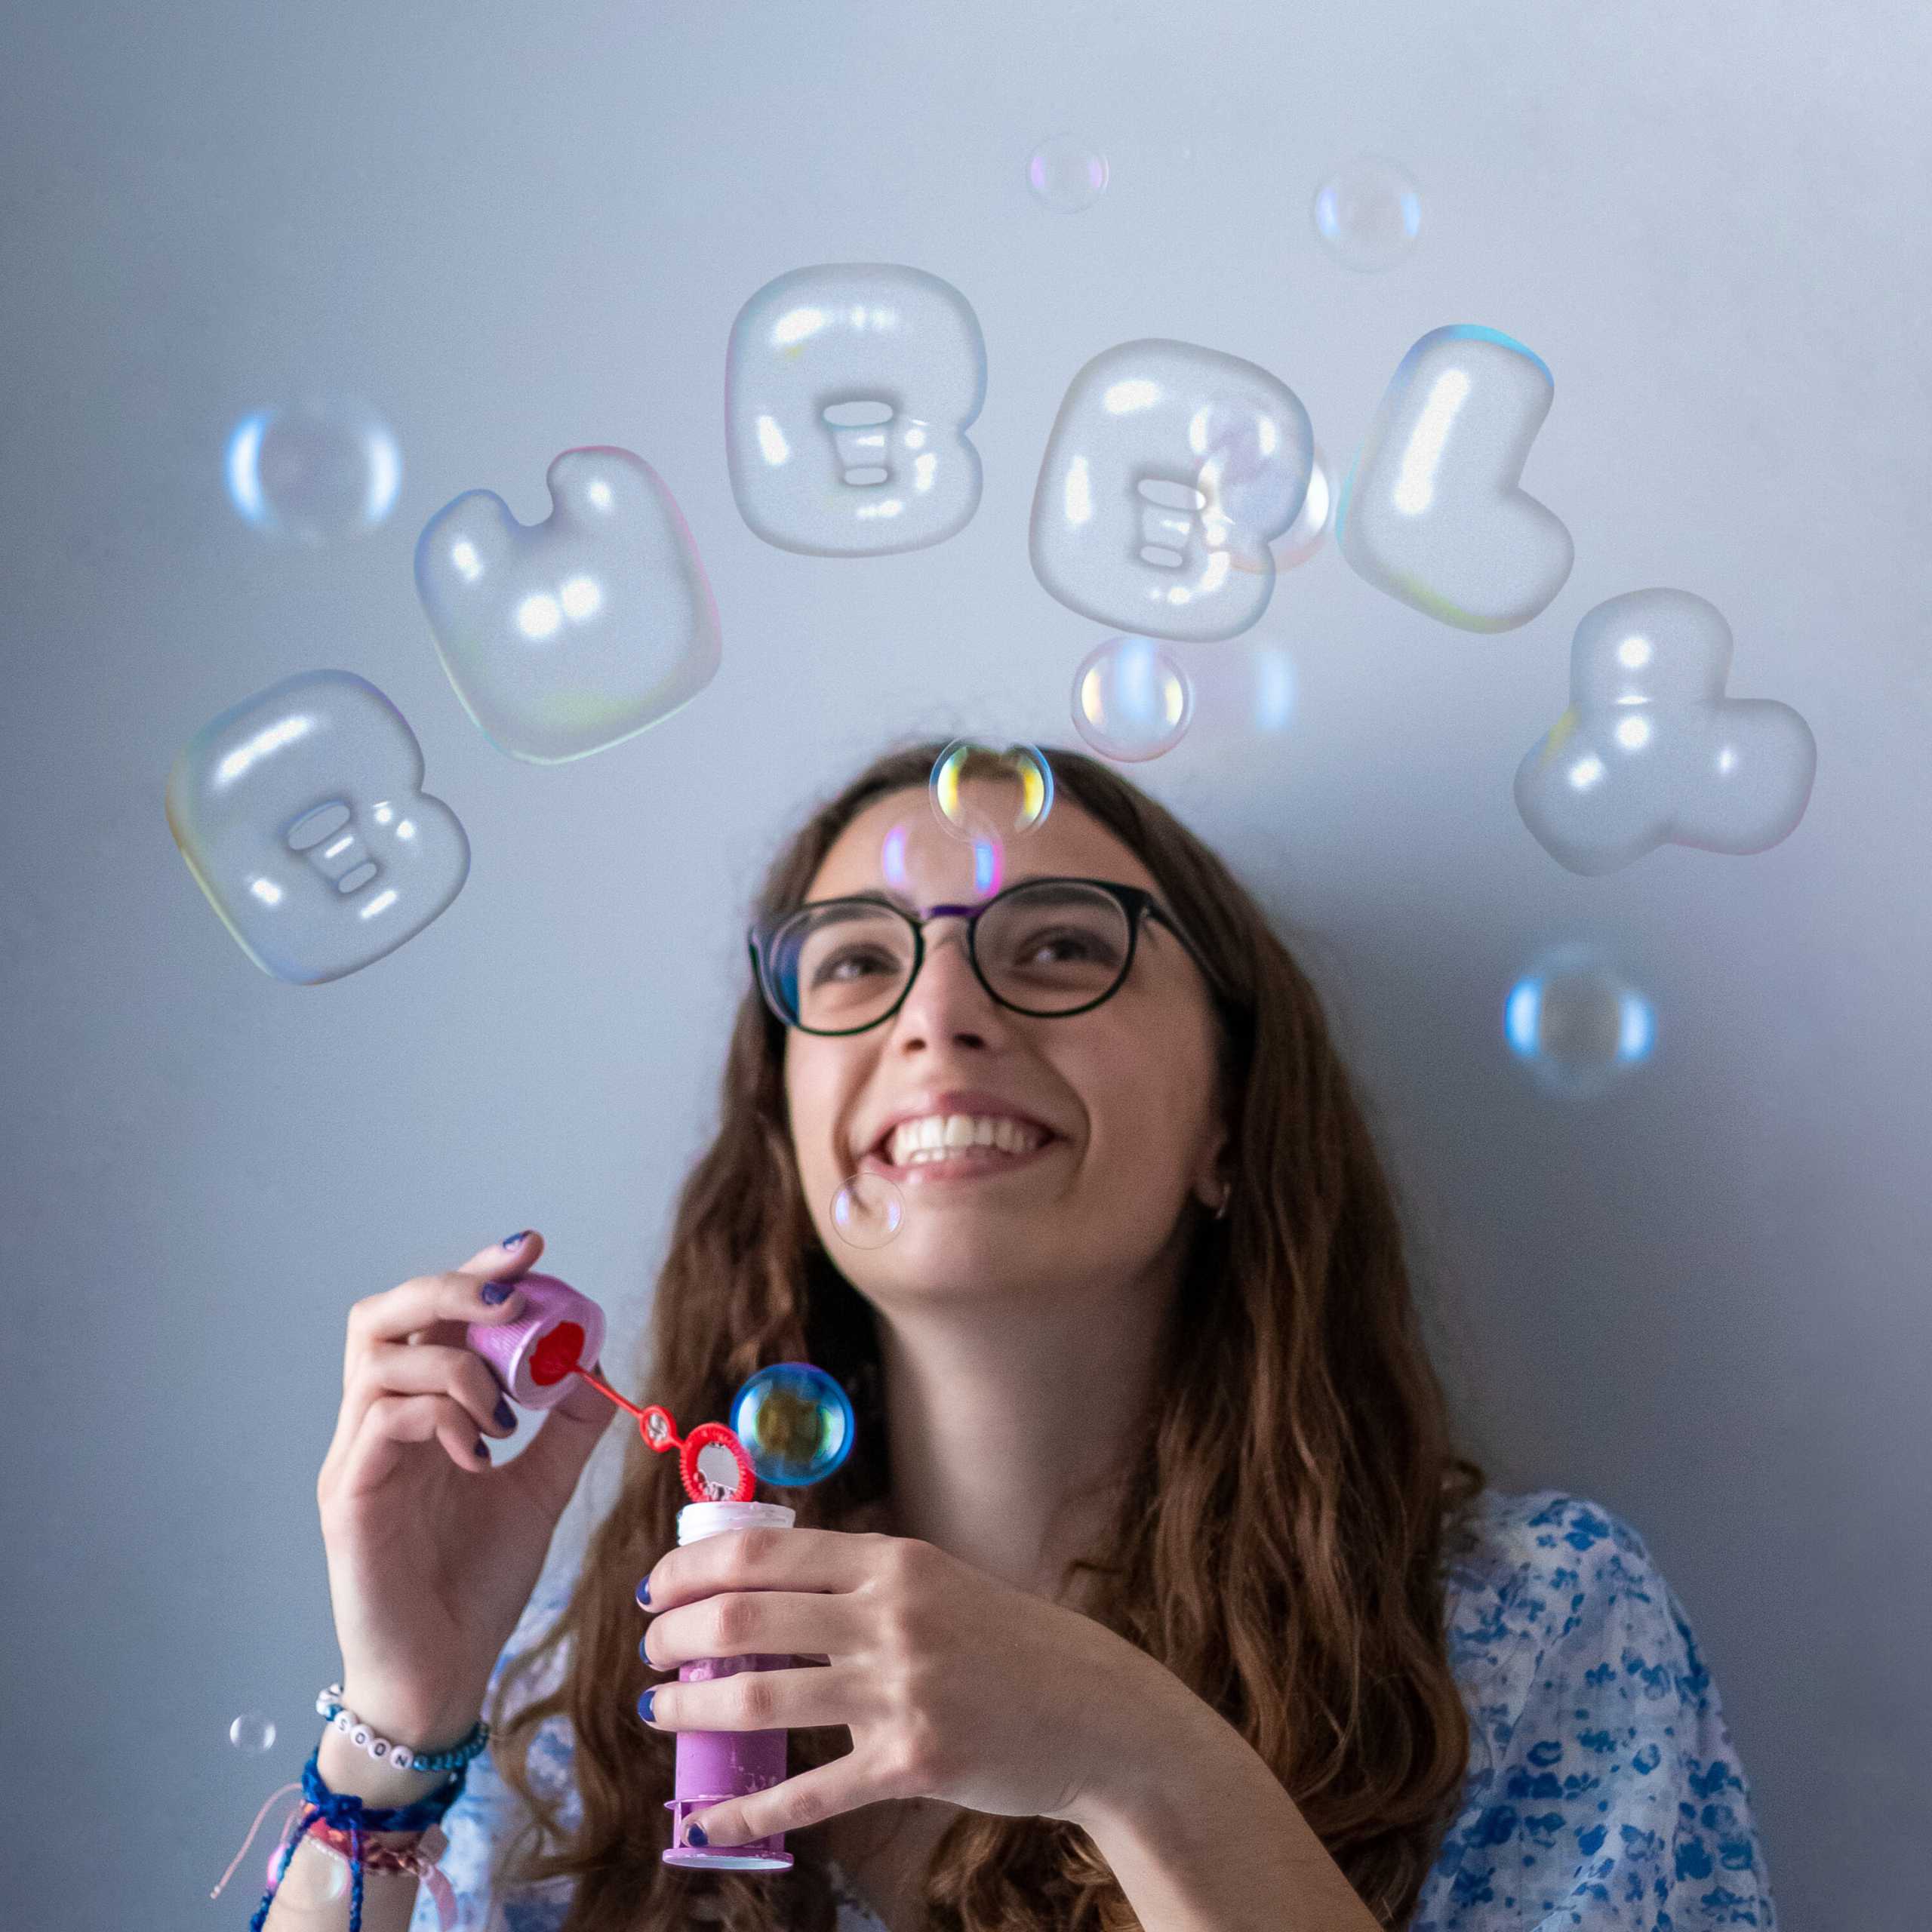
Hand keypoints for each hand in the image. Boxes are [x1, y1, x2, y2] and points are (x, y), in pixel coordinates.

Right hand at [315, 1231, 611, 1744]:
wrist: (444, 1677)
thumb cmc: (478, 1584)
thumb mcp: (540, 1490)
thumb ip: (565, 1430)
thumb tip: (597, 1361)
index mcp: (415, 1413)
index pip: (427, 1316)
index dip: (475, 1273)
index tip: (533, 1247)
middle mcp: (371, 1425)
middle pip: (379, 1315)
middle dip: (450, 1289)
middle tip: (514, 1299)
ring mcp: (353, 1459)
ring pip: (378, 1359)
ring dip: (456, 1363)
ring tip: (506, 1412)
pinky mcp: (347, 1500)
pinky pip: (382, 1422)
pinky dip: (439, 1416)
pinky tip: (481, 1452)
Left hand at [636, 1527, 1176, 1846]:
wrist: (1098, 1713)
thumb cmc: (1013, 1645)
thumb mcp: (940, 1583)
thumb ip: (864, 1582)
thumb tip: (769, 1587)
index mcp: (894, 1560)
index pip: (765, 1552)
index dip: (693, 1570)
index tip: (656, 1592)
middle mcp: (893, 1615)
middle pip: (747, 1617)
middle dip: (678, 1636)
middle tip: (651, 1652)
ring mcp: (903, 1690)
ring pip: (764, 1698)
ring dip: (693, 1708)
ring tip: (659, 1711)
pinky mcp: (914, 1762)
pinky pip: (810, 1789)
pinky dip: (748, 1808)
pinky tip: (708, 1817)